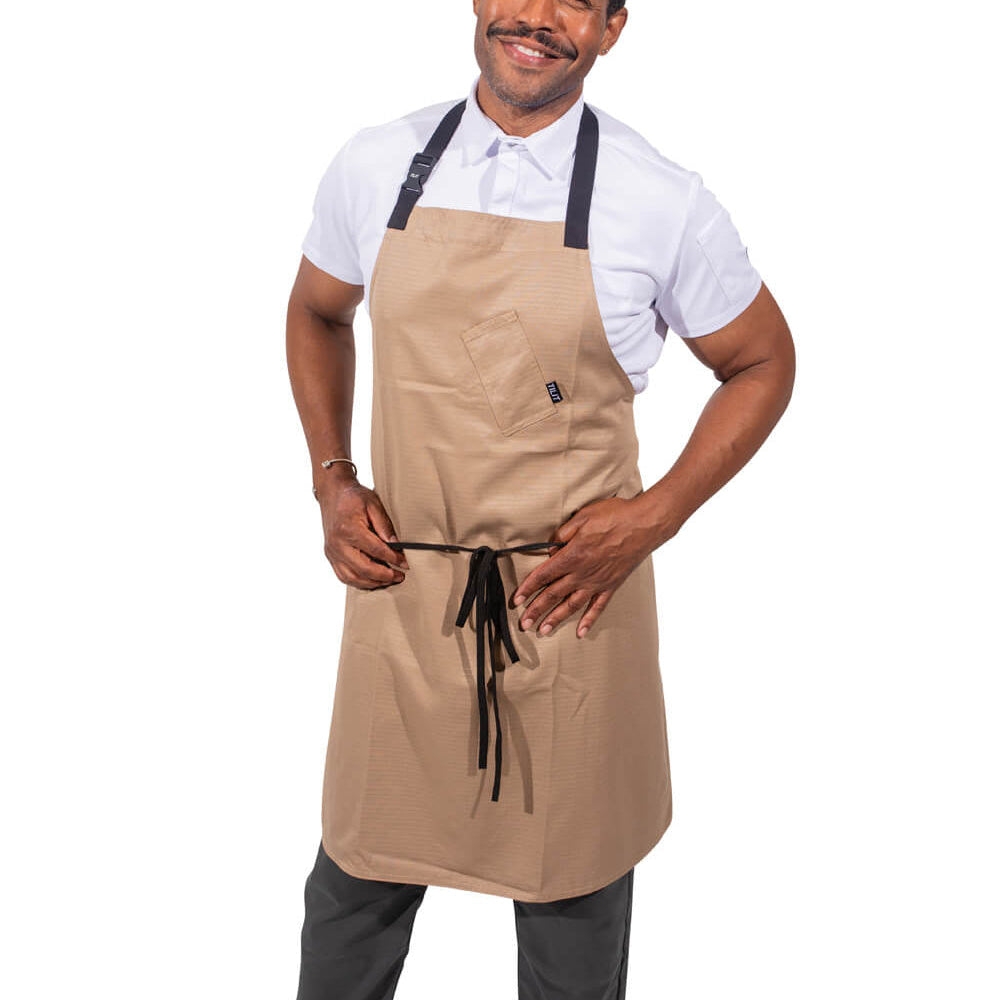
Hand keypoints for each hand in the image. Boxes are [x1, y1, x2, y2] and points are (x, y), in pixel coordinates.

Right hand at [315, 472, 409, 589]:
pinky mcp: (330, 556)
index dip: (393, 558)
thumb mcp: (373, 504)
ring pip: (352, 577)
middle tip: (400, 576)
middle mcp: (337, 543)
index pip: (375, 550)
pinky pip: (344, 576)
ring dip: (372, 583)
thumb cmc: (353, 497)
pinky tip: (373, 580)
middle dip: (384, 576)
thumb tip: (397, 545)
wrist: (332, 493)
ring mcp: (332, 552)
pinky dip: (359, 582)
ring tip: (389, 580)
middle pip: (363, 568)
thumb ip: (385, 526)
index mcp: (349, 529)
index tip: (405, 563)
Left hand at [511, 495, 656, 638]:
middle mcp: (583, 573)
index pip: (543, 575)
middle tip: (523, 623)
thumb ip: (562, 534)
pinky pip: (598, 607)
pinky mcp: (612, 585)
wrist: (645, 524)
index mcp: (572, 555)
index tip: (517, 599)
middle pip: (553, 595)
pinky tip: (581, 632)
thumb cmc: (615, 516)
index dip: (528, 588)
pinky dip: (589, 620)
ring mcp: (598, 582)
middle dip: (536, 610)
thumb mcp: (582, 516)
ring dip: (556, 618)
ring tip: (543, 630)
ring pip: (572, 605)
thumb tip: (550, 549)